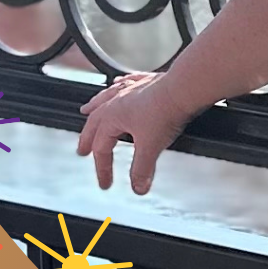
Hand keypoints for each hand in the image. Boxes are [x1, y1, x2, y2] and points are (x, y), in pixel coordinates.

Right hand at [77, 71, 190, 194]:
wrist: (184, 88)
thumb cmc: (165, 112)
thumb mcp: (150, 146)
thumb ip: (142, 169)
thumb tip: (138, 188)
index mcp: (112, 116)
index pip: (101, 148)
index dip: (102, 169)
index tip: (106, 183)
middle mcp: (118, 100)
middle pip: (95, 121)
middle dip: (88, 138)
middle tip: (82, 150)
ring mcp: (132, 88)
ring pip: (106, 98)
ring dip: (95, 106)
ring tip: (87, 111)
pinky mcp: (148, 81)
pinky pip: (126, 82)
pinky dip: (119, 86)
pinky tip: (119, 84)